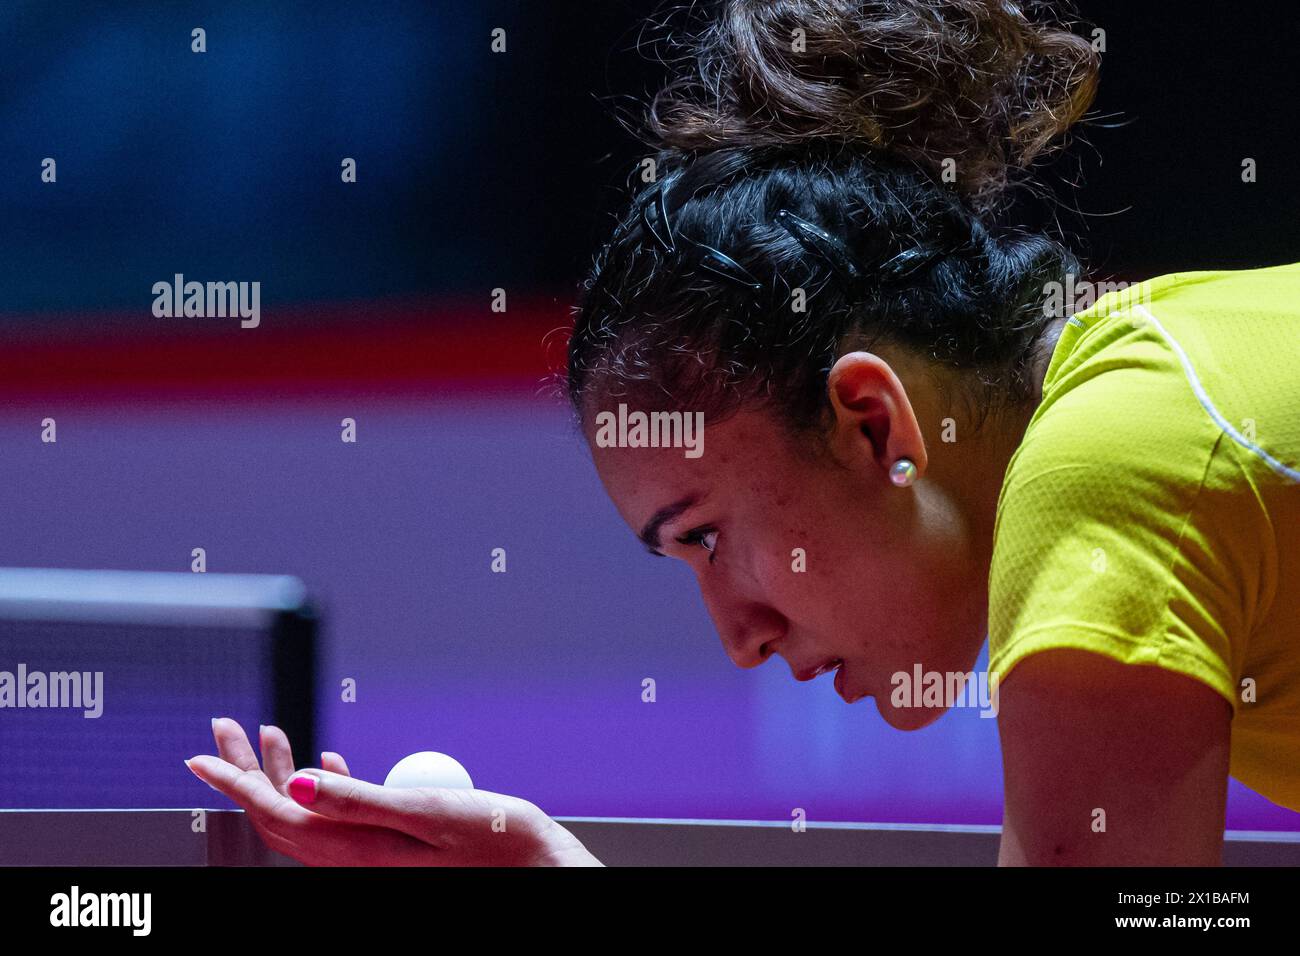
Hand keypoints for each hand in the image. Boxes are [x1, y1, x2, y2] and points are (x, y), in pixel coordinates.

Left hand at [186, 718, 601, 865]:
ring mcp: (368, 854)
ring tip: (269, 732)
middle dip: (247, 769)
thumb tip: (297, 783)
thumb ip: (359, 800)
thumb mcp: (426, 812)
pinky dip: (322, 787)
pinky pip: (336, 819)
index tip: (201, 753)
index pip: (274, 813)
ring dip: (281, 772)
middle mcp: (352, 857)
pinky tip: (328, 762)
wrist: (537, 868)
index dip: (233, 782)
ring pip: (304, 814)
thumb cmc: (494, 841)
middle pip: (278, 813)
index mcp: (353, 850)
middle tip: (226, 726)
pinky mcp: (388, 847)